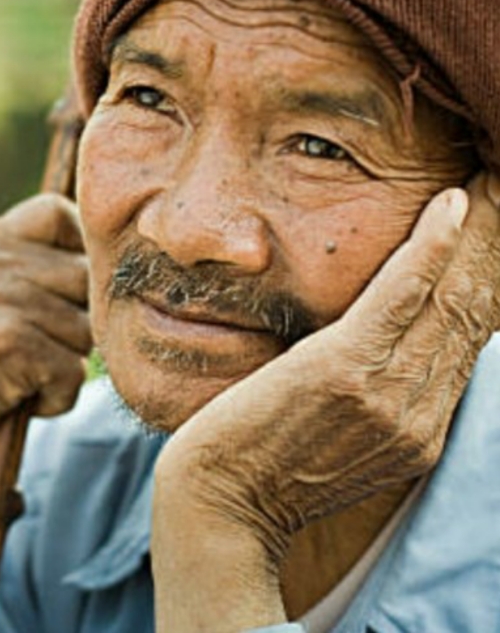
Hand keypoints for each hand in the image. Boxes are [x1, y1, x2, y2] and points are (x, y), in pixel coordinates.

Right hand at [0, 194, 92, 546]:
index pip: (60, 214)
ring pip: (86, 329)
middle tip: (24, 358)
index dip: (76, 258)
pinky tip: (12, 403)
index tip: (54, 302)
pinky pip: (75, 371)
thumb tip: (116, 254)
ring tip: (12, 382)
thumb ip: (33, 272)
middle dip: (73, 324)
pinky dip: (53, 400)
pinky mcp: (7, 343)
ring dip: (61, 368)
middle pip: (86, 276)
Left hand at [152, 173, 499, 631]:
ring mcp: (386, 394)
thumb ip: (370, 399)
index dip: (488, 276)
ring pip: (450, 297)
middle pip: (473, 310)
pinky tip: (450, 205)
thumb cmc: (255, 470)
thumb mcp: (334, 440)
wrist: (216, 510)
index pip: (469, 338)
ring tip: (488, 180)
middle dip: (494, 243)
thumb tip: (379, 351)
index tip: (493, 228)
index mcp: (419, 430)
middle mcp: (418, 414)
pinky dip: (431, 247)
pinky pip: (402, 297)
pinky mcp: (343, 370)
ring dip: (476, 231)